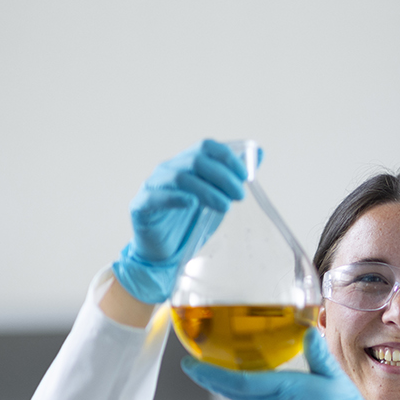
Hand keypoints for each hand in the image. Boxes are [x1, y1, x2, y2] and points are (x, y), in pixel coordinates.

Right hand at [111, 140, 249, 303]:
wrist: (164, 252)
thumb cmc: (191, 222)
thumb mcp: (218, 198)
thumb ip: (234, 177)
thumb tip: (258, 153)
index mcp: (187, 164)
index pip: (207, 146)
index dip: (228, 157)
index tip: (246, 176)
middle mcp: (169, 169)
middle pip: (196, 160)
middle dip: (223, 176)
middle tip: (240, 195)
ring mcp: (154, 185)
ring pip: (180, 177)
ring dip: (207, 190)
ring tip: (225, 207)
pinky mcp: (141, 205)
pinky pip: (157, 197)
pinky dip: (176, 198)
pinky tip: (192, 205)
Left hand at [182, 329, 378, 399]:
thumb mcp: (332, 375)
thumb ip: (315, 351)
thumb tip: (305, 330)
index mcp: (280, 391)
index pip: (234, 381)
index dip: (207, 373)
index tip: (190, 363)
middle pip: (230, 391)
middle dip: (211, 376)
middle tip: (198, 360)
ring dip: (230, 387)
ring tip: (223, 370)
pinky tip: (251, 390)